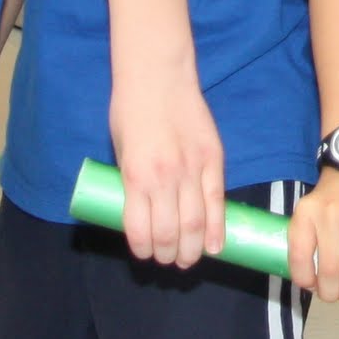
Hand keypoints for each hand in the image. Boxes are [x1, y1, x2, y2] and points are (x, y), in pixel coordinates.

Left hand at [109, 75, 223, 266]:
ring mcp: (192, 169)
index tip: (145, 254)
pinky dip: (217, 228)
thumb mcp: (120, 151)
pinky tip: (216, 245)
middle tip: (169, 261)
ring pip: (196, 223)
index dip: (143, 249)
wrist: (158, 77)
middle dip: (169, 255)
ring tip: (189, 259)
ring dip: (193, 249)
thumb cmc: (130, 111)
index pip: (140, 230)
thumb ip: (133, 180)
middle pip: (170, 233)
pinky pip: (217, 201)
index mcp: (135, 177)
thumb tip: (142, 210)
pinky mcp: (213, 159)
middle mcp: (164, 178)